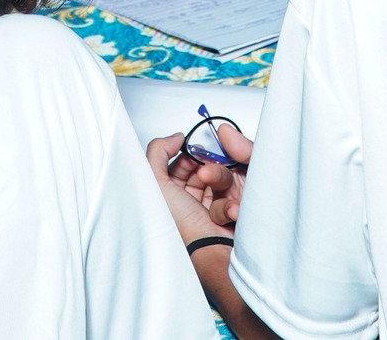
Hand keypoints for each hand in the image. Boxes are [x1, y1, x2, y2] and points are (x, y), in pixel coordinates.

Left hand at [146, 126, 252, 241]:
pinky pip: (230, 197)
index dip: (187, 155)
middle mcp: (183, 203)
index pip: (178, 165)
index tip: (195, 149)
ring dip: (221, 183)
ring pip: (218, 181)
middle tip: (208, 171)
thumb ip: (158, 152)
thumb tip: (174, 138)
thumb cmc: (182, 224)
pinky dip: (230, 201)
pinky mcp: (223, 215)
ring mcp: (204, 209)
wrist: (210, 248)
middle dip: (207, 168)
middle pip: (199, 171)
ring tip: (220, 193)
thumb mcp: (156, 182)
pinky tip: (228, 209)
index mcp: (165, 195)